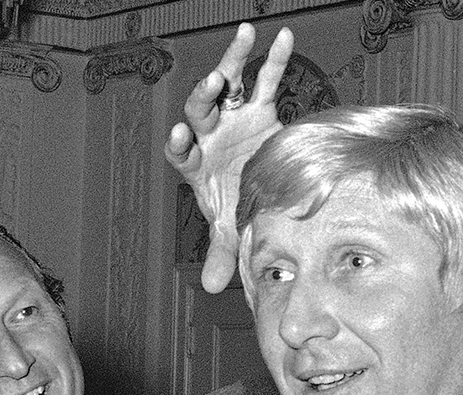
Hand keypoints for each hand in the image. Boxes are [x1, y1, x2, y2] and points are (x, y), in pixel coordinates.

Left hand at [164, 23, 291, 292]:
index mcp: (198, 164)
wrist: (259, 192)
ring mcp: (232, 117)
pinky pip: (265, 78)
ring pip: (227, 85)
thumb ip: (221, 254)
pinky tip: (283, 36)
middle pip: (200, 110)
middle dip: (203, 96)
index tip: (181, 135)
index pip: (181, 150)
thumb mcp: (230, 232)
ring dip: (230, 63)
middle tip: (211, 85)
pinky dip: (273, 58)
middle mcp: (211, 135)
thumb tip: (214, 288)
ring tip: (240, 40)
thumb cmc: (237, 208)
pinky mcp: (258, 107)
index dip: (180, 142)